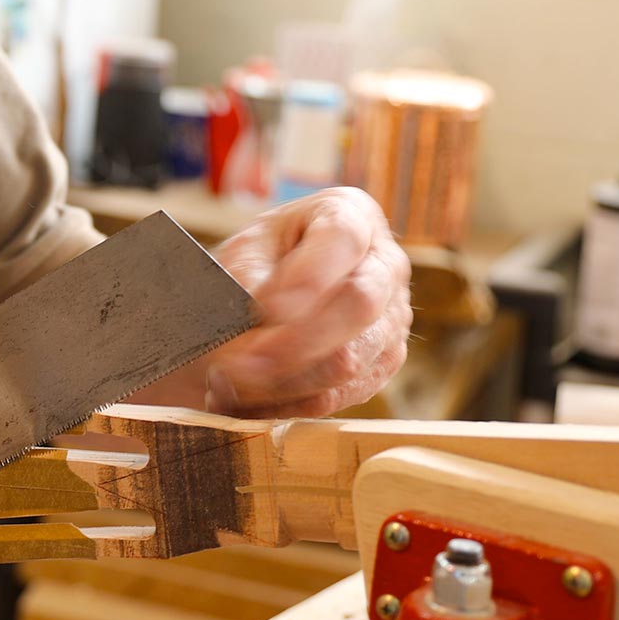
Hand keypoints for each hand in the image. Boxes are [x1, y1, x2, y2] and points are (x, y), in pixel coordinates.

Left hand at [198, 187, 410, 417]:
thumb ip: (249, 282)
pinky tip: (247, 401)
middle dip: (293, 342)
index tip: (263, 309)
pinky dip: (288, 405)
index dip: (306, 277)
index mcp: (351, 214)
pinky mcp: (383, 364)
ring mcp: (393, 317)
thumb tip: (258, 329)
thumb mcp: (244, 254)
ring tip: (225, 383)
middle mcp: (385, 263)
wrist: (268, 296)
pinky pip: (341, 396)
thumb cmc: (258, 262)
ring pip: (350, 361)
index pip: (342, 239)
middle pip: (359, 304)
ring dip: (282, 381)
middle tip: (236, 364)